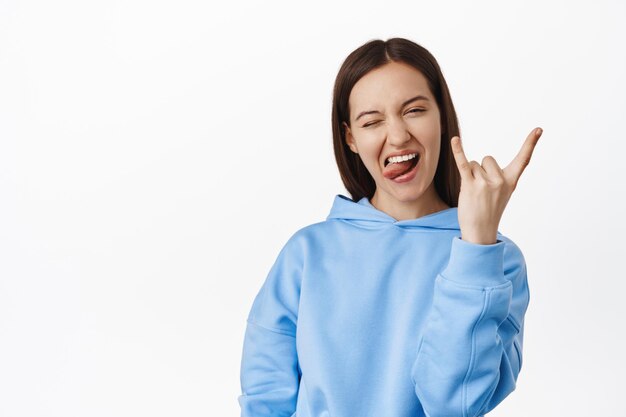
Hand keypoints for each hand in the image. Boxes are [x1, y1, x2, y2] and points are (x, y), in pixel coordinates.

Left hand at [450, 127, 542, 244]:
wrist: (480, 232)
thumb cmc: (489, 211)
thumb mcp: (502, 194)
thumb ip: (498, 177)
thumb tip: (484, 162)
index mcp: (511, 182)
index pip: (523, 159)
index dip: (531, 143)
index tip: (538, 129)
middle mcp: (500, 181)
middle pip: (487, 159)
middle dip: (481, 170)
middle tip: (481, 190)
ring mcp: (485, 183)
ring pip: (473, 164)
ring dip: (470, 175)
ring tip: (473, 193)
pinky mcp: (470, 185)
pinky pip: (463, 163)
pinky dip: (457, 151)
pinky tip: (454, 140)